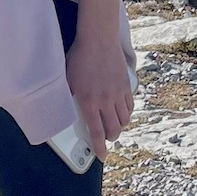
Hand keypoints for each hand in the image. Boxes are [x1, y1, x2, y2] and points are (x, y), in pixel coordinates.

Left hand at [65, 29, 132, 161]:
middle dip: (111, 138)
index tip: (101, 156)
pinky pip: (130, 106)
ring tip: (113, 125)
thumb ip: (69, 97)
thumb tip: (66, 110)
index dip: (99, 147)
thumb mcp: (67, 79)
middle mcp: (106, 100)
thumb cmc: (79, 57)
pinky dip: (126, 112)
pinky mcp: (126, 85)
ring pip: (124, 119)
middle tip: (107, 138)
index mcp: (89, 102)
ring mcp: (118, 93)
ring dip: (119, 126)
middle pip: (114, 129)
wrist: (98, 39)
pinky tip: (121, 111)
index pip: (96, 132)